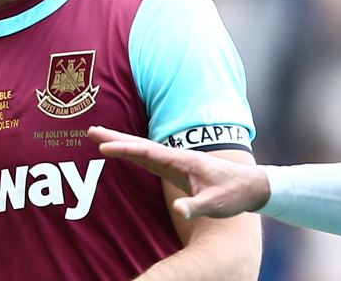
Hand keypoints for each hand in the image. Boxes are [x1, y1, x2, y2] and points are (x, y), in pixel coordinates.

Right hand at [87, 125, 269, 218]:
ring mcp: (176, 162)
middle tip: (90, 130)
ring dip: (120, 142)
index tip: (103, 146)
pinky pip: (149, 158)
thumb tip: (180, 210)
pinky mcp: (177, 169)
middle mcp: (177, 157)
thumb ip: (198, 207)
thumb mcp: (217, 204)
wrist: (251, 186)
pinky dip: (132, 153)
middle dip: (115, 137)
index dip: (125, 148)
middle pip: (140, 144)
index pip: (148, 152)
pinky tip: (123, 152)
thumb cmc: (234, 194)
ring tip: (98, 137)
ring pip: (142, 149)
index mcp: (183, 160)